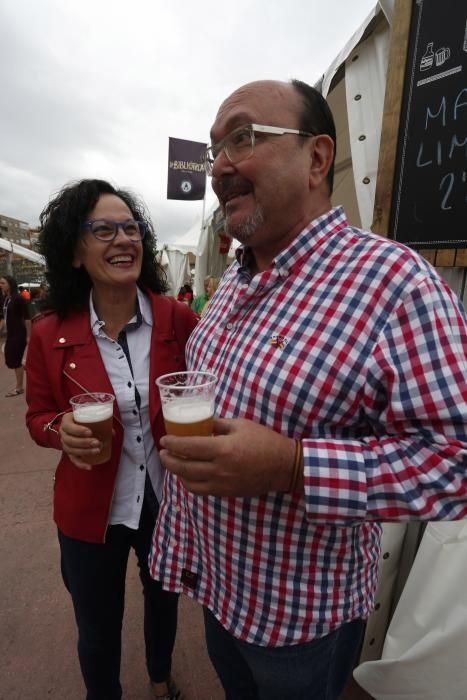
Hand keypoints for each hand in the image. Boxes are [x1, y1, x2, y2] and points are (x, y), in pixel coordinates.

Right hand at [59, 412, 101, 470]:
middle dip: (84, 442)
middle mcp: (63, 433)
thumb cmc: (83, 419)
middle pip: (69, 440)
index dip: (78, 430)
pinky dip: (81, 464)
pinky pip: (73, 460)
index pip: (68, 426)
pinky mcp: (69, 452)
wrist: (75, 424)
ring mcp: (65, 444)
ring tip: (97, 451)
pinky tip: (89, 466)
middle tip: (97, 442)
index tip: (90, 432)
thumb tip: (112, 433)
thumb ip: (101, 421)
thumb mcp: (89, 416)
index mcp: (66, 421)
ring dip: (84, 452)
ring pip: (71, 450)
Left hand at [159, 418, 295, 495]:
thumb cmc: (264, 441)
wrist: (284, 466)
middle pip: (184, 467)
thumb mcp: (241, 425)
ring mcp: (222, 484)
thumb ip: (218, 424)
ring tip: (173, 464)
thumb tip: (200, 422)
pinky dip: (190, 484)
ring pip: (189, 483)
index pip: (188, 447)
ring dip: (177, 474)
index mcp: (223, 449)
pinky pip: (201, 491)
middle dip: (168, 460)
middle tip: (163, 453)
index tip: (164, 440)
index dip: (172, 444)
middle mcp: (220, 469)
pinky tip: (188, 476)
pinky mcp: (227, 493)